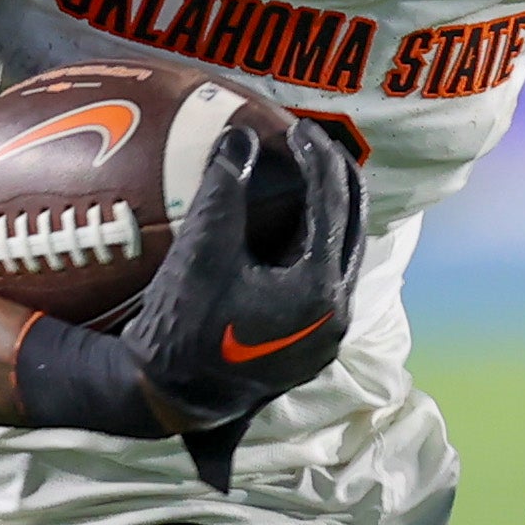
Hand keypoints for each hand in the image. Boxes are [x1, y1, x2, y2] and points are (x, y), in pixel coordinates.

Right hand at [121, 120, 364, 432]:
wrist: (169, 397)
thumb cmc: (182, 327)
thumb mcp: (200, 252)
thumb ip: (224, 189)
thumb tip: (242, 135)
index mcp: (320, 291)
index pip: (332, 205)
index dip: (318, 158)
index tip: (298, 126)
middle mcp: (338, 314)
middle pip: (354, 225)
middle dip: (337, 178)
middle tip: (312, 141)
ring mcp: (328, 333)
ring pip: (346, 251)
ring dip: (332, 209)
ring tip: (308, 171)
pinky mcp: (312, 342)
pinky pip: (330, 275)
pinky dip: (319, 239)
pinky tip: (295, 219)